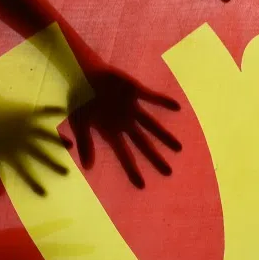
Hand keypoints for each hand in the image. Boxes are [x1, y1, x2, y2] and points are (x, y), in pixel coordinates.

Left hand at [0, 100, 71, 196]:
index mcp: (10, 151)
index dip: (32, 182)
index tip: (45, 193)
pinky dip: (53, 110)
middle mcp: (21, 140)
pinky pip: (42, 111)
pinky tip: (64, 111)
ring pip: (44, 134)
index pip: (23, 170)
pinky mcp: (27, 112)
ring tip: (70, 146)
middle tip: (66, 172)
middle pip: (39, 154)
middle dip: (52, 163)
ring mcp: (25, 125)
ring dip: (57, 140)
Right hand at [69, 69, 180, 187]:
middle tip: (168, 173)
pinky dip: (162, 101)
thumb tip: (87, 167)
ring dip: (164, 136)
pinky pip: (151, 97)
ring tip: (179, 149)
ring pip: (151, 125)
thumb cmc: (80, 99)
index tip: (141, 186)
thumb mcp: (79, 123)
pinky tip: (177, 107)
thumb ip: (85, 144)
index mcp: (111, 132)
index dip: (132, 170)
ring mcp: (131, 108)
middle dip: (155, 158)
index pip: (124, 155)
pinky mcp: (135, 91)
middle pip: (143, 144)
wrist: (82, 73)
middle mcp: (125, 123)